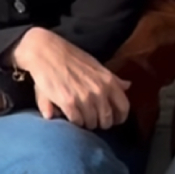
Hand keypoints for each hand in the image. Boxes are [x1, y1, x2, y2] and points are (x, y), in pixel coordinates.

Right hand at [12, 28, 131, 129]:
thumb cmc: (70, 57)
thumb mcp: (96, 65)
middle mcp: (99, 91)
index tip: (113, 120)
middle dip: (100, 123)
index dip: (119, 117)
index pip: (124, 107)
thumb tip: (128, 85)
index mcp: (108, 80)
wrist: (45, 51)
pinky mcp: (69, 103)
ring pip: (92, 123)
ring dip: (86, 123)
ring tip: (80, 116)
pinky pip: (77, 122)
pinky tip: (69, 114)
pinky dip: (74, 121)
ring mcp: (85, 98)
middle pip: (107, 119)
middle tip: (93, 120)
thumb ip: (112, 78)